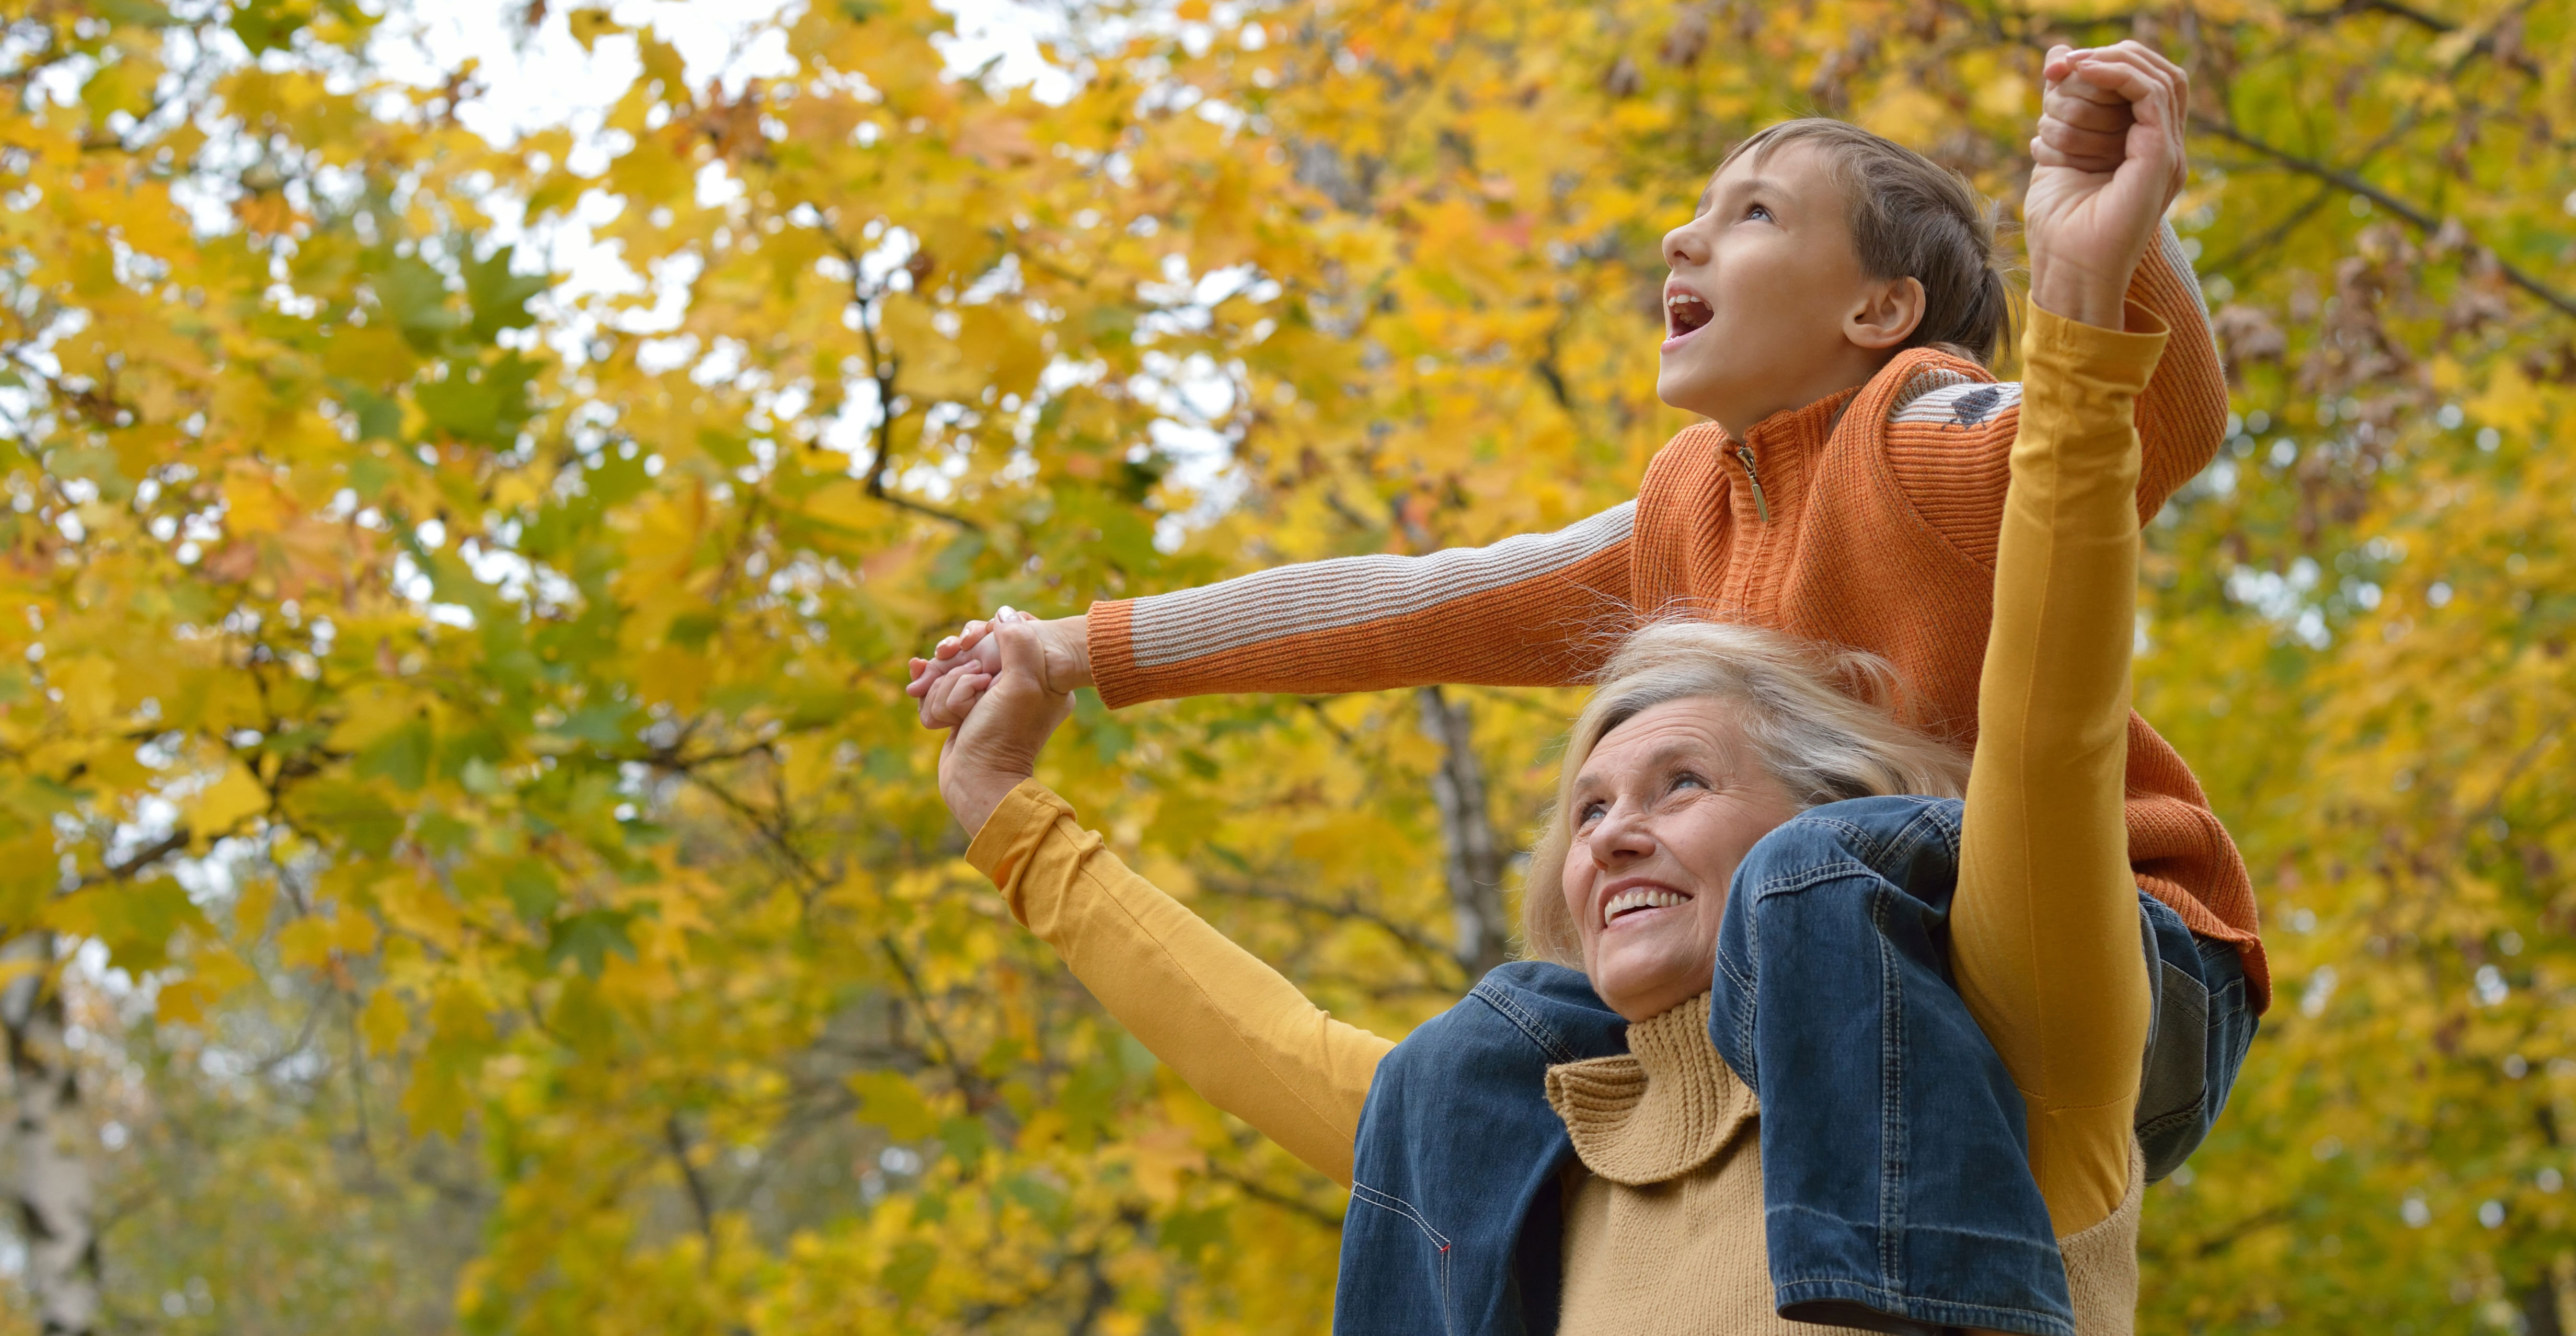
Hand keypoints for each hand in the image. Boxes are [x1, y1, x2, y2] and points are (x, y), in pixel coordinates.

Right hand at [906, 609, 1092, 726]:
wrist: (977, 781)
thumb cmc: (1002, 735)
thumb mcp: (1021, 684)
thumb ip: (1017, 642)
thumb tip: (1004, 612)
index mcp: (1043, 677)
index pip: (1008, 635)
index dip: (983, 643)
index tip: (976, 661)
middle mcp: (1018, 684)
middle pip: (973, 652)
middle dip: (959, 675)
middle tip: (973, 695)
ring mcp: (989, 697)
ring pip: (952, 670)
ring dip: (947, 692)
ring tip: (960, 717)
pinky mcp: (966, 709)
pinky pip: (942, 688)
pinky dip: (934, 694)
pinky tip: (916, 683)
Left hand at [2024, 41, 2190, 329]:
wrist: (2068, 274)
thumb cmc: (2059, 227)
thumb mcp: (2055, 149)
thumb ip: (2062, 105)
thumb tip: (2058, 55)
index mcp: (2146, 149)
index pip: (2145, 83)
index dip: (2108, 61)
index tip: (2058, 66)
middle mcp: (2164, 149)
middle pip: (2159, 73)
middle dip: (2111, 56)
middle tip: (2063, 63)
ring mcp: (2168, 154)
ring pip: (2158, 77)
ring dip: (2109, 65)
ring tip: (2070, 68)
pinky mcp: (2160, 159)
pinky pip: (2152, 94)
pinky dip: (2118, 74)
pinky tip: (2084, 73)